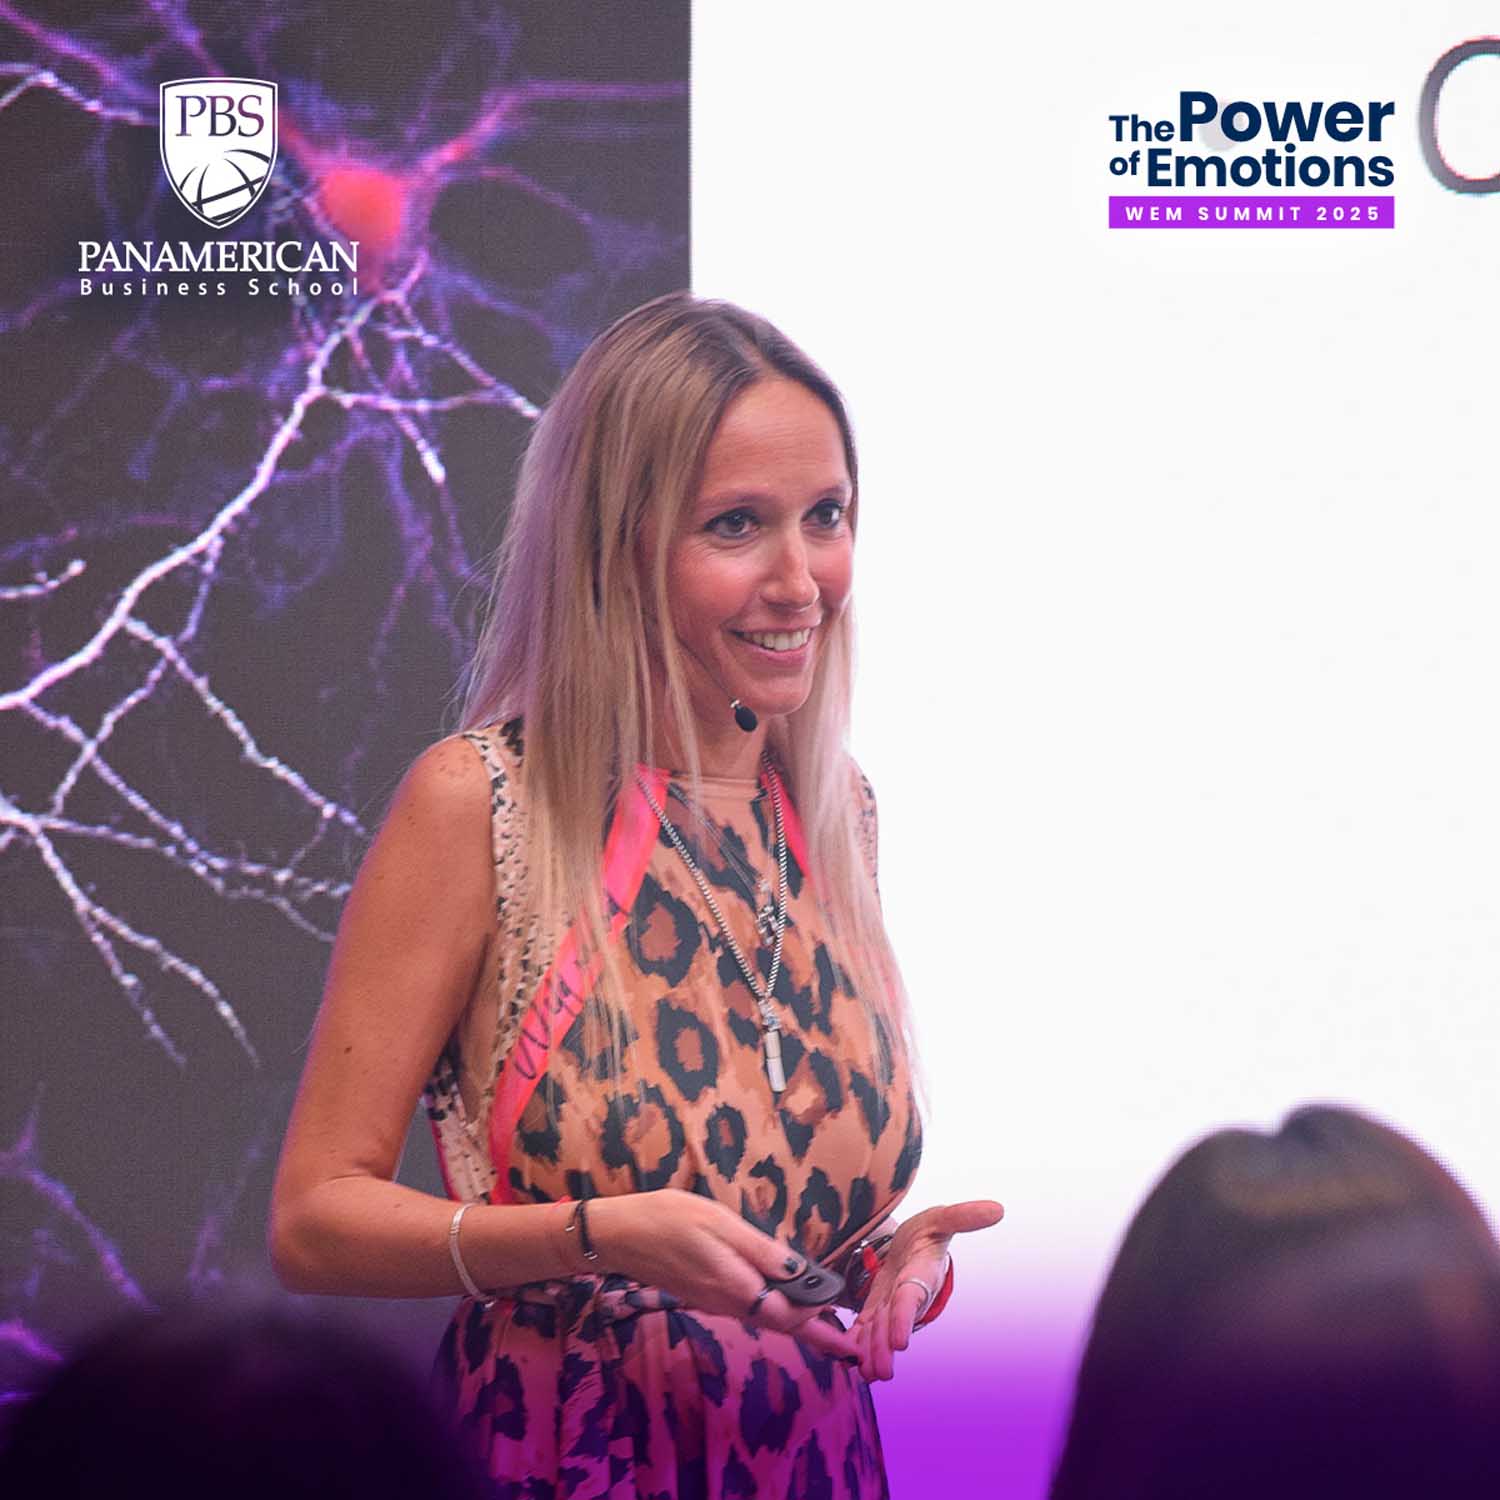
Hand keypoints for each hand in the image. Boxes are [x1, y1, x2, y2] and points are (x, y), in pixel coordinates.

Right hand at [595, 1189, 860, 1362]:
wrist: (616, 1235)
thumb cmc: (668, 1218)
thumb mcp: (719, 1222)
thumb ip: (760, 1250)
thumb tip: (799, 1273)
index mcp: (736, 1287)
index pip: (789, 1315)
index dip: (819, 1320)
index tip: (848, 1328)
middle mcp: (727, 1303)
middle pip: (780, 1323)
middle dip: (815, 1333)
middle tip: (848, 1344)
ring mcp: (713, 1301)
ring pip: (763, 1317)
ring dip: (795, 1322)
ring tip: (824, 1324)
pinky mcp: (703, 1294)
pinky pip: (747, 1308)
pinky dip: (771, 1309)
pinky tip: (780, 1300)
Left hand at [852, 1199, 1003, 1381]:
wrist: (916, 1241)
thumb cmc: (930, 1230)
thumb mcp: (942, 1218)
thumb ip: (963, 1216)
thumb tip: (997, 1210)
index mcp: (921, 1274)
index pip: (912, 1298)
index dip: (904, 1317)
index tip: (900, 1341)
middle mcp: (907, 1294)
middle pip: (893, 1322)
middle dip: (885, 1347)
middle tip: (878, 1371)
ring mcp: (891, 1302)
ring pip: (879, 1330)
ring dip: (871, 1351)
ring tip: (865, 1374)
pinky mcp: (877, 1304)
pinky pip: (866, 1326)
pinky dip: (858, 1341)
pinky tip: (849, 1356)